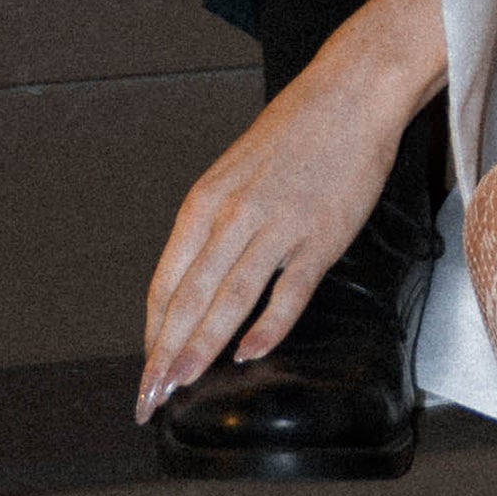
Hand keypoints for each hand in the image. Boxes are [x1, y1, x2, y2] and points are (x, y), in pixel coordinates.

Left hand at [138, 18, 414, 415]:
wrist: (350, 93)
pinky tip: (250, 354)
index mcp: (205, 202)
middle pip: (188, 299)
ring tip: (183, 386)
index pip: (166, 283)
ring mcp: (276, 227)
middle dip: (164, 357)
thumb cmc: (293, 132)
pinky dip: (268, 326)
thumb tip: (195, 284)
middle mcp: (232, 216)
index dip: (152, 334)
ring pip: (229, 299)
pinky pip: (288, 290)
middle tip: (148, 401)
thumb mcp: (233, 174)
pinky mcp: (319, 236)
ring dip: (202, 347)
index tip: (146, 373)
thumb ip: (213, 227)